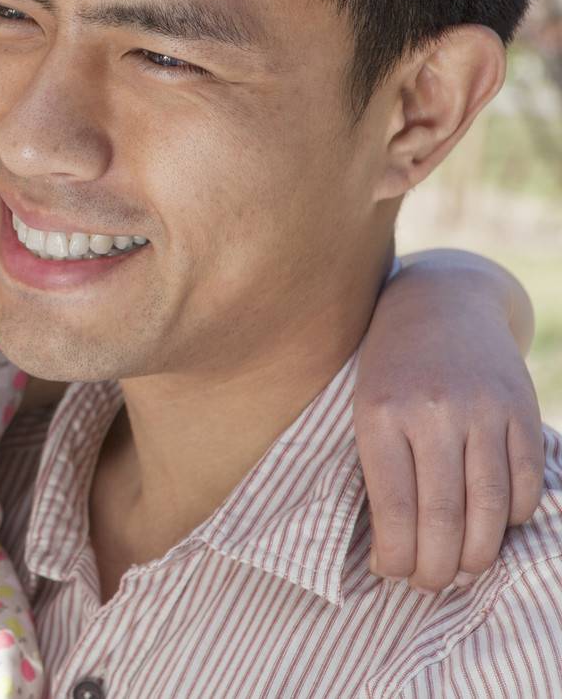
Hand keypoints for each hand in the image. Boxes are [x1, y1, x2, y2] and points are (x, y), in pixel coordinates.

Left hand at [355, 276, 543, 592]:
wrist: (441, 303)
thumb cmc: (389, 366)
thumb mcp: (364, 405)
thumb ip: (377, 466)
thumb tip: (391, 547)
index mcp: (381, 413)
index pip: (393, 507)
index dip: (396, 554)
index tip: (392, 573)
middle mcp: (433, 412)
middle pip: (442, 516)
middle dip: (435, 565)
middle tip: (428, 584)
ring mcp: (483, 411)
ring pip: (488, 508)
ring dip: (476, 553)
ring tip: (459, 568)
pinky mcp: (521, 411)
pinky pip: (522, 484)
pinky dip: (510, 518)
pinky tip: (492, 526)